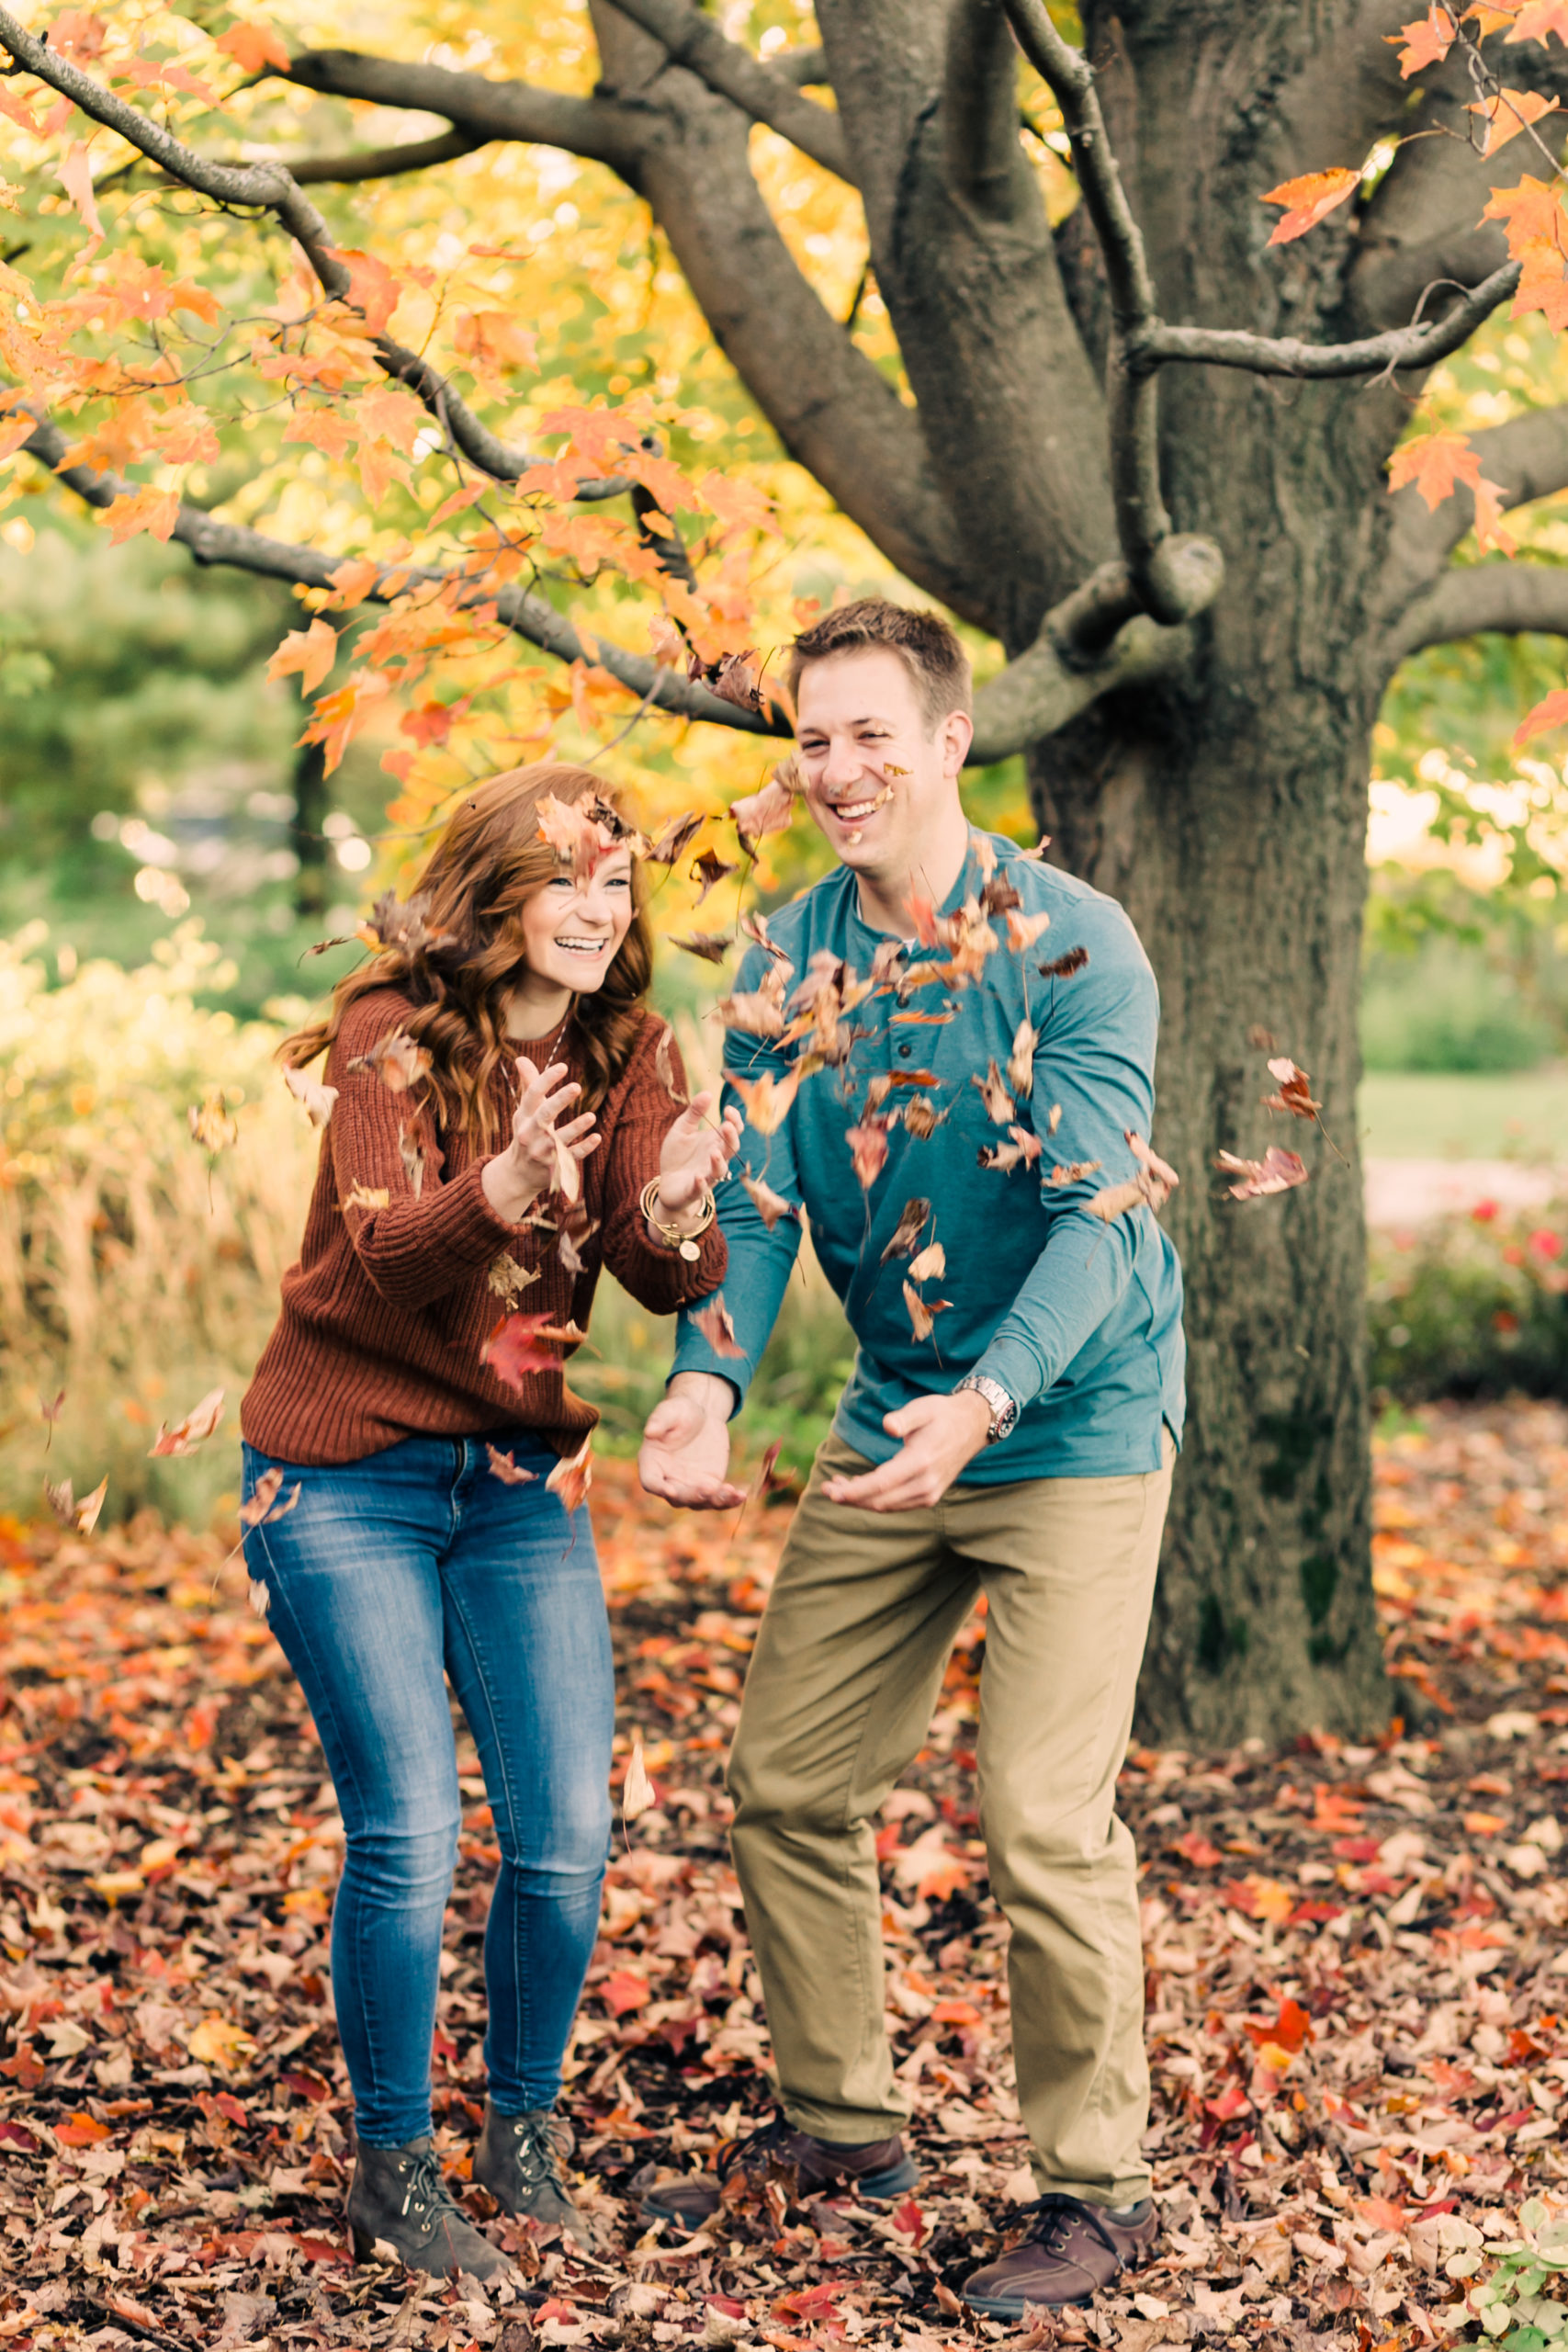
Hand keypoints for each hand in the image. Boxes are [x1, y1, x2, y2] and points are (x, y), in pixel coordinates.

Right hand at [482, 1059, 599, 1223]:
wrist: (518, 1174)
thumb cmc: (527, 1133)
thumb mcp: (524, 1111)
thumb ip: (528, 1085)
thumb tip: (521, 1058)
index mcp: (524, 1116)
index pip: (533, 1095)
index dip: (547, 1079)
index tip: (563, 1066)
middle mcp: (531, 1133)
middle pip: (545, 1115)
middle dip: (560, 1100)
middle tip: (577, 1086)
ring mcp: (543, 1151)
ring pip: (560, 1139)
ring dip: (576, 1127)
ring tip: (591, 1116)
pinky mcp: (556, 1166)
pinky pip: (571, 1157)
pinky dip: (585, 1148)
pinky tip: (597, 1137)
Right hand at [639, 1372, 746, 1508]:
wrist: (703, 1415)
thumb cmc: (681, 1411)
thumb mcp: (670, 1410)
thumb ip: (659, 1420)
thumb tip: (649, 1431)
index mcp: (653, 1463)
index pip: (651, 1482)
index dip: (659, 1489)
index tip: (671, 1491)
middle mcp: (669, 1480)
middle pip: (677, 1498)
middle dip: (692, 1496)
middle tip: (708, 1488)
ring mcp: (690, 1486)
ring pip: (700, 1502)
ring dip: (715, 1501)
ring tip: (730, 1492)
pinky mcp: (710, 1485)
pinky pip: (718, 1498)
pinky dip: (729, 1500)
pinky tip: (741, 1495)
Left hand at [653, 1090, 743, 1227]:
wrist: (666, 1183)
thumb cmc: (678, 1155)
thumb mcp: (682, 1129)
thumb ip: (694, 1113)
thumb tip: (707, 1092)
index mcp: (715, 1142)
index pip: (733, 1130)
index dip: (735, 1120)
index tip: (728, 1109)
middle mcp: (715, 1158)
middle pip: (731, 1149)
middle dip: (731, 1138)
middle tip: (727, 1126)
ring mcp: (707, 1175)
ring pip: (720, 1171)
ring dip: (718, 1162)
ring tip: (714, 1153)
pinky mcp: (694, 1190)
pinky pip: (701, 1188)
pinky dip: (701, 1184)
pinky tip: (698, 1177)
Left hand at [820, 1390, 992, 1512]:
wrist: (973, 1426)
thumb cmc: (942, 1414)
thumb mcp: (923, 1408)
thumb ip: (904, 1418)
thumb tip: (887, 1425)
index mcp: (922, 1461)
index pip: (881, 1484)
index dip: (854, 1490)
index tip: (831, 1491)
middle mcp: (926, 1484)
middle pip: (880, 1500)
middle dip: (850, 1498)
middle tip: (826, 1489)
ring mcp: (929, 1493)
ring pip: (886, 1506)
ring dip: (860, 1500)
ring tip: (837, 1486)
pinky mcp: (929, 1496)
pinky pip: (896, 1504)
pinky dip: (875, 1500)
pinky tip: (859, 1488)